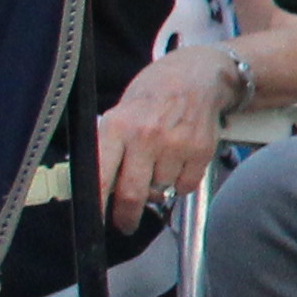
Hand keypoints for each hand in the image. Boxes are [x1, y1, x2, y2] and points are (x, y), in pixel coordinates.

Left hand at [95, 52, 223, 227]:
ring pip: (160, 191)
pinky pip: (185, 186)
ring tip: (158, 165)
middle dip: (127, 216)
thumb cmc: (153, 93)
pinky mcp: (200, 152)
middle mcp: (145, 137)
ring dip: (157, 188)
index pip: (100, 178)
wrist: (197, 75)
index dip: (97, 206)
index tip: (97, 222)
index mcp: (117, 127)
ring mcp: (175, 146)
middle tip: (126, 222)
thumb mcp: (120, 113)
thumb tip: (101, 187)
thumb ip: (110, 148)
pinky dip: (180, 183)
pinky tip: (177, 162)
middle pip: (132, 195)